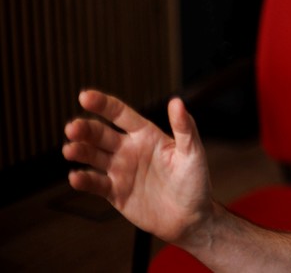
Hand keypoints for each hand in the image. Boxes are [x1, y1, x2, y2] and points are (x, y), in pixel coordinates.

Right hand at [62, 90, 212, 242]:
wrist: (191, 218)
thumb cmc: (196, 182)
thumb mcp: (193, 153)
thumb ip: (185, 128)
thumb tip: (177, 101)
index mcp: (147, 135)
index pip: (121, 114)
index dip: (103, 104)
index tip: (85, 96)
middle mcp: (129, 149)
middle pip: (101, 135)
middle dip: (85, 129)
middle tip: (73, 128)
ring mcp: (120, 171)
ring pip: (93, 157)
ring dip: (80, 151)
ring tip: (70, 150)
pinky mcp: (115, 193)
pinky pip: (95, 184)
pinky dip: (84, 180)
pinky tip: (76, 177)